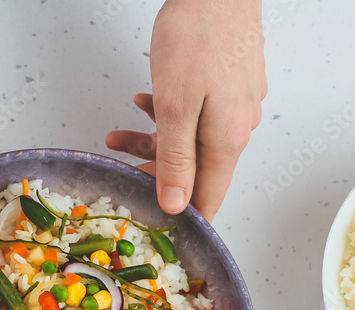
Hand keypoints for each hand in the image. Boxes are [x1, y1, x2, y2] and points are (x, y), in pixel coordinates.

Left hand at [106, 0, 266, 220]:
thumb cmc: (198, 36)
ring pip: (191, 139)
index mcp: (227, 141)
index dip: (182, 219)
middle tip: (121, 171)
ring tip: (117, 135)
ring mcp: (236, 104)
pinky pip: (197, 114)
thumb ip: (175, 159)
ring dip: (153, 141)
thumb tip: (176, 204)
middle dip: (155, 173)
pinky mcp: (230, 83)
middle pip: (196, 170)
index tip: (157, 229)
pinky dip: (169, 115)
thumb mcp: (176, 107)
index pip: (208, 199)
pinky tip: (145, 103)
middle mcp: (238, 127)